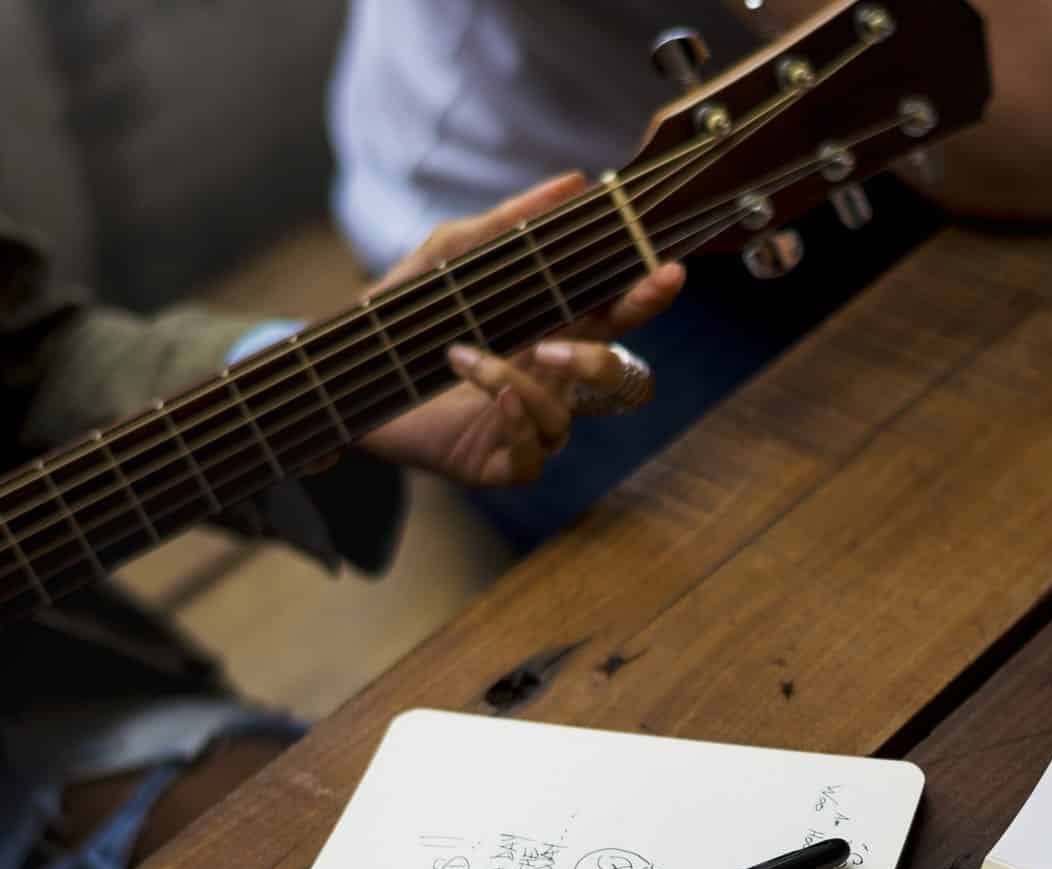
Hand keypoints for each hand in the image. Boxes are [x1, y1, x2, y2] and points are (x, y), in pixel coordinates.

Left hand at [359, 174, 683, 487]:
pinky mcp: (497, 461)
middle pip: (620, 383)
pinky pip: (534, 458)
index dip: (647, 299)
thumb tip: (573, 181)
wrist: (344, 373)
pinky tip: (487, 396)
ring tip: (466, 357)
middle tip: (556, 347)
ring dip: (520, 386)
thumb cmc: (403, 315)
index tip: (665, 271)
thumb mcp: (449, 255)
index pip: (617, 318)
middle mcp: (551, 381)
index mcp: (552, 330)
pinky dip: (515, 423)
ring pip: (567, 420)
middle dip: (602, 366)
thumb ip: (507, 221)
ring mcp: (529, 424)